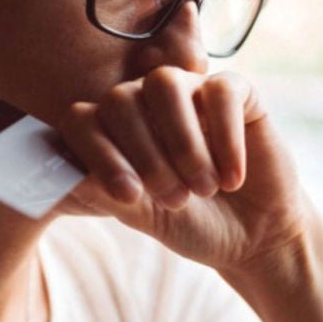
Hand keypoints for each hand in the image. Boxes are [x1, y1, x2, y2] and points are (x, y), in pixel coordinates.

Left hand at [48, 67, 318, 277]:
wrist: (252, 237)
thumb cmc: (191, 223)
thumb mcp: (143, 216)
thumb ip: (105, 193)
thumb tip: (70, 174)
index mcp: (112, 130)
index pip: (82, 119)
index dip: (98, 153)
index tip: (128, 195)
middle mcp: (144, 102)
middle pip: (120, 98)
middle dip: (145, 155)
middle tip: (174, 200)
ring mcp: (189, 91)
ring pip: (165, 84)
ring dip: (182, 142)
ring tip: (202, 188)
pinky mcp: (236, 93)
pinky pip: (221, 91)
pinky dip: (225, 138)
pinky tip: (232, 178)